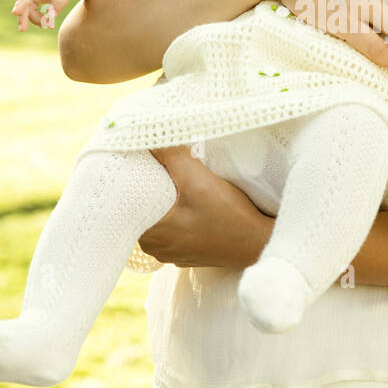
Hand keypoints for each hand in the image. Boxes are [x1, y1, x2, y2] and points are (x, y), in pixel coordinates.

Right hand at [12, 0, 80, 31]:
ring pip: (26, 8)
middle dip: (22, 15)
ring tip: (49, 25)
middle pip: (23, 1)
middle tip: (22, 29)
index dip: (22, 2)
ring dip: (35, 19)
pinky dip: (36, 18)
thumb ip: (60, 1)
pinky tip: (44, 23)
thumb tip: (51, 17)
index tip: (16, 12)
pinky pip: (29, 11)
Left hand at [140, 146, 271, 267]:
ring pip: (155, 219)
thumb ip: (171, 155)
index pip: (127, 198)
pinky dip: (175, 214)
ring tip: (172, 180)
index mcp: (150, 232)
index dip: (130, 176)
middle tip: (156, 164)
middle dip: (147, 186)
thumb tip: (148, 134)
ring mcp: (170, 252)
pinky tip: (187, 202)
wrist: (259, 244)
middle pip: (140, 208)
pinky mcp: (185, 252)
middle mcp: (154, 247)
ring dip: (162, 201)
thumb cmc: (229, 216)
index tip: (138, 158)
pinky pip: (171, 229)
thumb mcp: (198, 179)